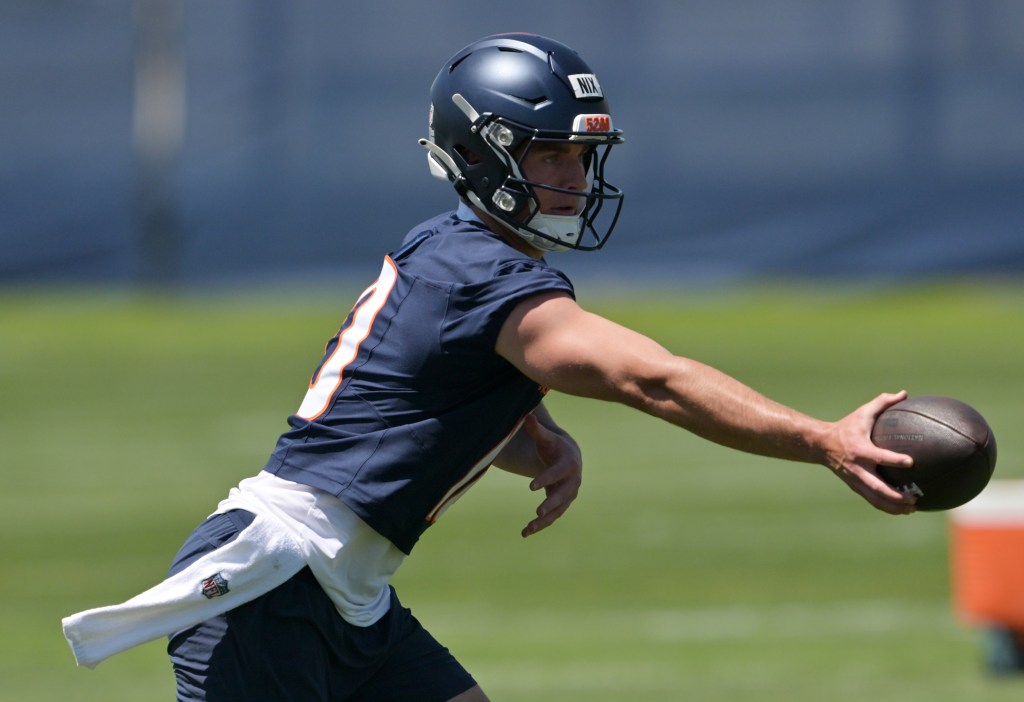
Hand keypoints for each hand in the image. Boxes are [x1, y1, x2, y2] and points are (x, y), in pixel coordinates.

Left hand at [520, 413, 582, 537]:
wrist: (568, 457)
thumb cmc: (554, 446)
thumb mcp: (546, 438)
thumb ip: (537, 429)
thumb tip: (527, 415)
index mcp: (570, 464)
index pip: (558, 473)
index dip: (546, 479)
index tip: (531, 486)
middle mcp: (572, 482)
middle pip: (562, 496)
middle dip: (550, 504)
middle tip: (538, 512)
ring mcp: (568, 496)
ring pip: (557, 511)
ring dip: (543, 521)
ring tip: (527, 529)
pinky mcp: (561, 505)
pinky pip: (552, 517)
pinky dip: (540, 525)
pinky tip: (525, 532)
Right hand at [824, 391, 916, 514]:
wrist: (821, 444)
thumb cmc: (847, 426)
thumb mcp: (863, 412)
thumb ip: (883, 402)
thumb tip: (904, 393)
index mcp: (860, 450)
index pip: (878, 457)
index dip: (894, 460)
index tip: (911, 462)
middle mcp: (857, 468)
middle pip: (877, 487)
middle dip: (896, 496)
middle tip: (915, 498)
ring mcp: (855, 480)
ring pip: (875, 498)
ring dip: (893, 506)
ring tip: (912, 509)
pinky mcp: (855, 486)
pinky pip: (872, 500)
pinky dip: (886, 507)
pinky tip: (901, 510)